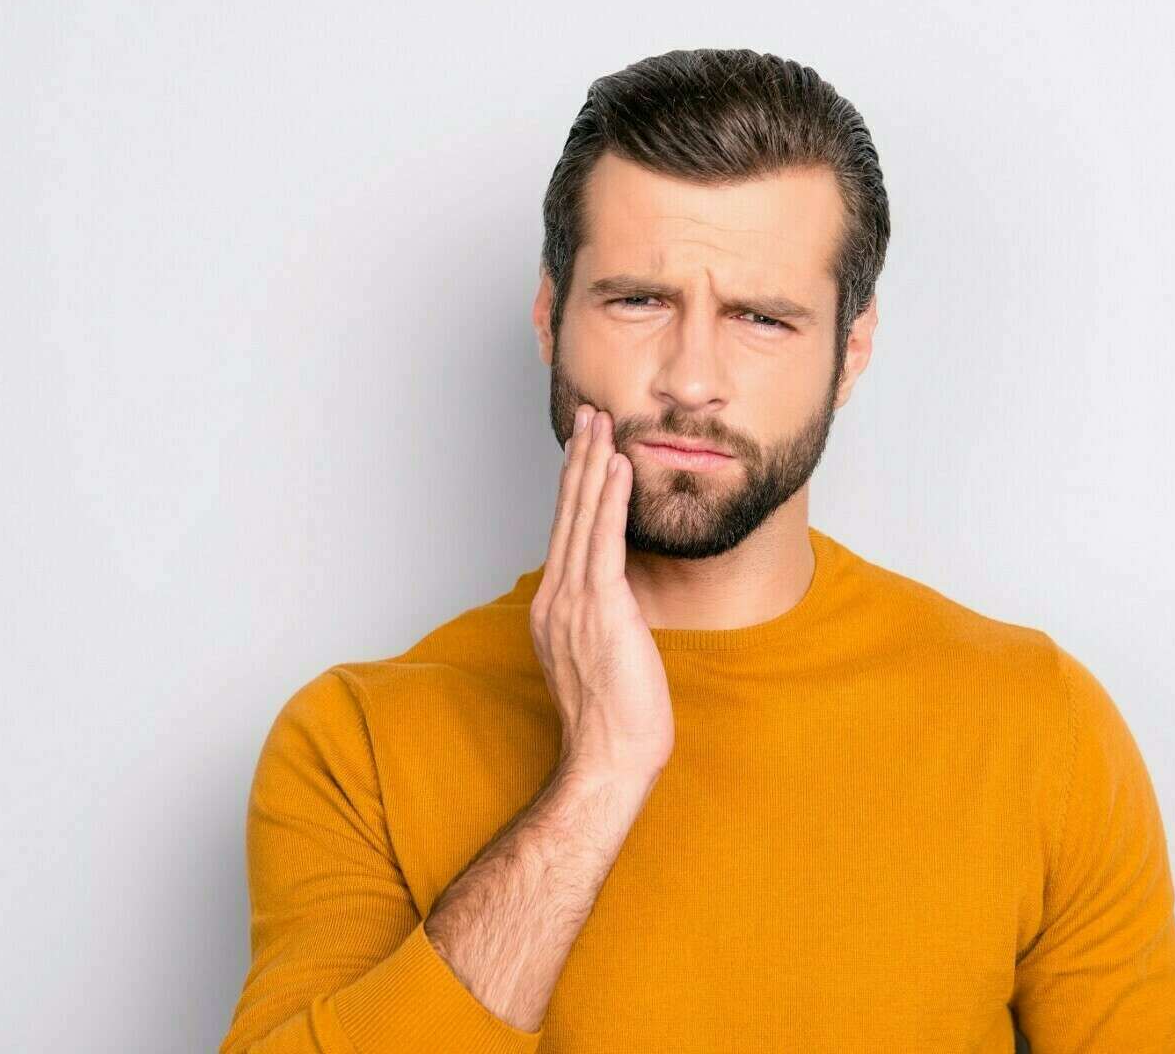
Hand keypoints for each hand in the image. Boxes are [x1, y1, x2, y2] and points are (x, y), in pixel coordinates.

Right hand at [529, 405, 673, 781]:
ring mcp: (574, 602)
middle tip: (589, 416)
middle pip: (567, 515)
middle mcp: (556, 598)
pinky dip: (609, 500)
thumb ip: (602, 622)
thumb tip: (619, 603)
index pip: (566, 535)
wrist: (609, 758)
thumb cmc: (614, 721)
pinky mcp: (601, 608)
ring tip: (602, 424)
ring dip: (592, 466)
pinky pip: (604, 541)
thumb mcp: (603, 658)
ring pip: (581, 519)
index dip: (575, 488)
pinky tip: (617, 467)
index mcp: (554, 609)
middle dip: (579, 461)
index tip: (585, 451)